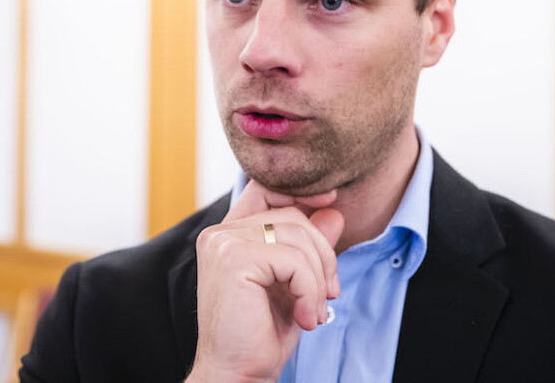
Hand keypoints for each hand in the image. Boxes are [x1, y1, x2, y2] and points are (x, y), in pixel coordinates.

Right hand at [187, 180, 344, 382]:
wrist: (237, 375)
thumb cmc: (261, 335)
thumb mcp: (295, 284)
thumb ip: (310, 247)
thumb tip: (334, 211)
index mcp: (229, 235)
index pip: (268, 190)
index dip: (302, 192)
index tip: (331, 203)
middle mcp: (220, 233)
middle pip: (293, 216)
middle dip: (323, 255)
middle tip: (328, 295)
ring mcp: (224, 243)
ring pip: (297, 236)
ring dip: (319, 279)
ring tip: (314, 312)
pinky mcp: (233, 259)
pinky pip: (293, 260)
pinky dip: (309, 290)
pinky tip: (304, 317)